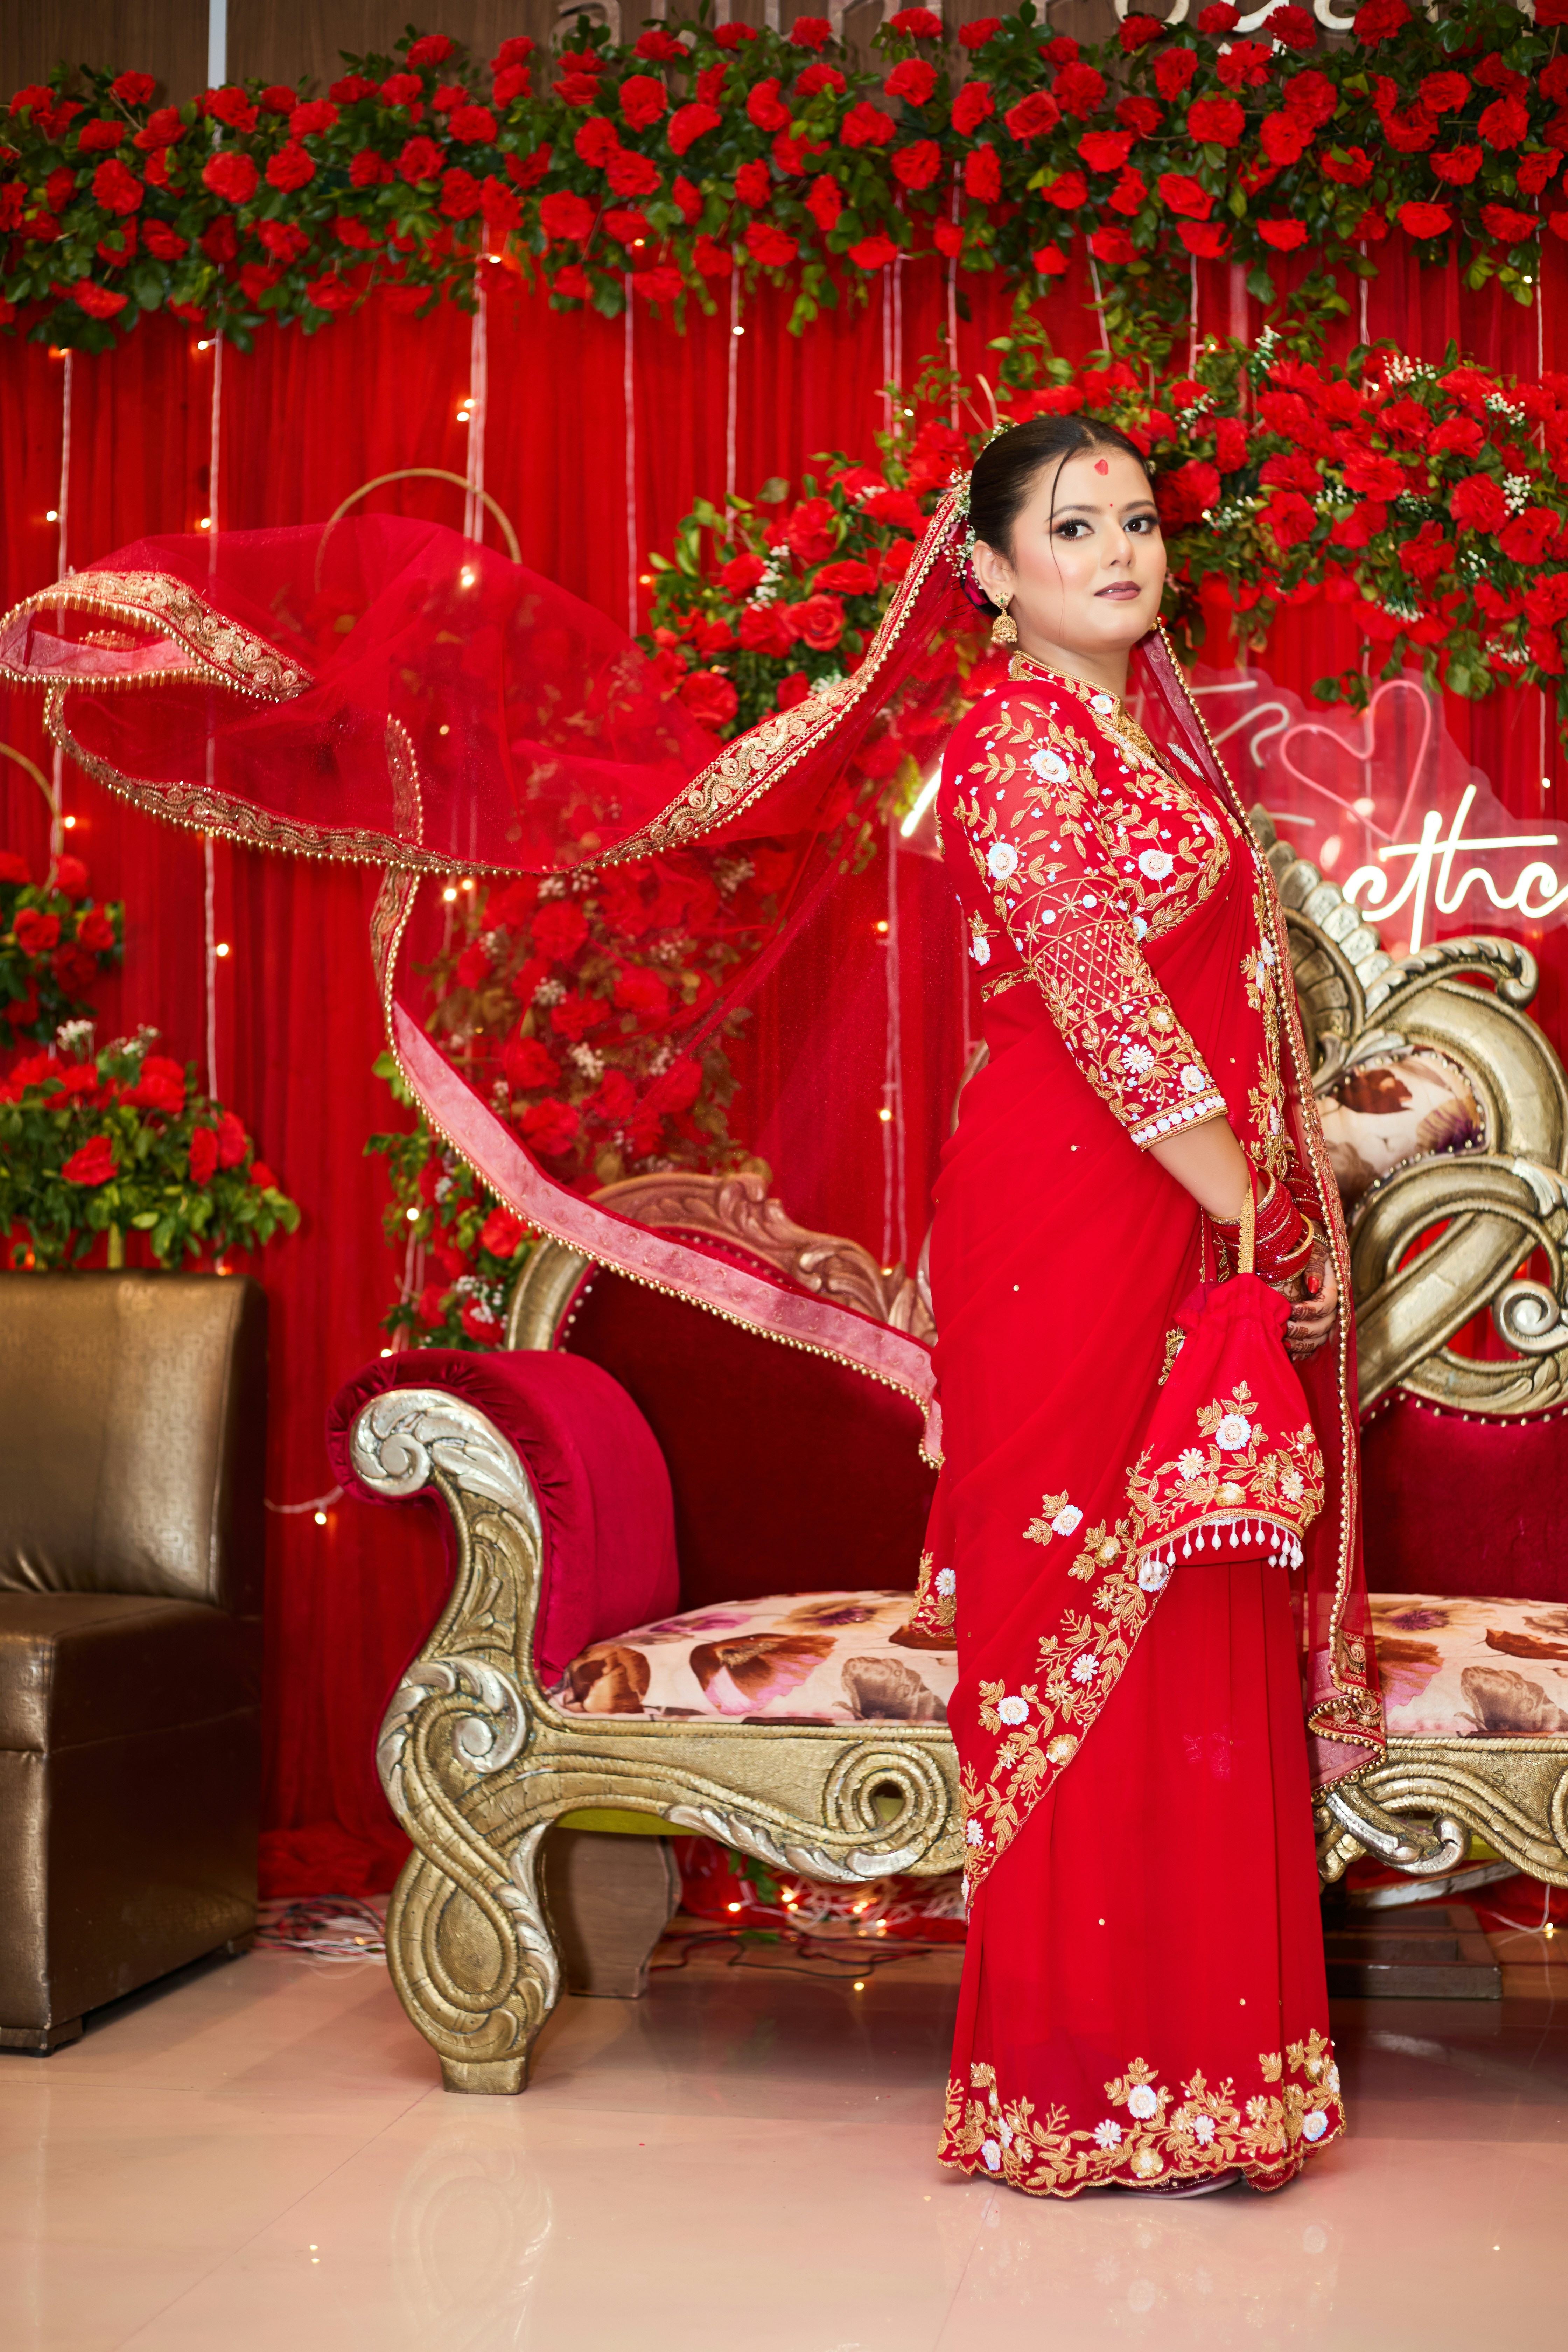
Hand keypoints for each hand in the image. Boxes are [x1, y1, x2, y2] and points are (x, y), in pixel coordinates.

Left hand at [1276, 1233, 1336, 1362]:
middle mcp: (1333, 1305)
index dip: (1309, 1310)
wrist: (1302, 1246)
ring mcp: (1325, 1317)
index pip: (1327, 1304)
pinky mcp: (1315, 1325)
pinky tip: (1290, 1354)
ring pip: (1320, 1337)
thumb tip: (1313, 1286)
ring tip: (1285, 1343)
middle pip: (1324, 1325)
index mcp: (1334, 1286)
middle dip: (1303, 1329)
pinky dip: (1303, 1350)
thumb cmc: (1306, 1245)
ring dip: (1303, 1343)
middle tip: (1283, 1328)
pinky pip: (1314, 1344)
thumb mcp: (1312, 1249)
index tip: (1289, 1309)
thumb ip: (1314, 1266)